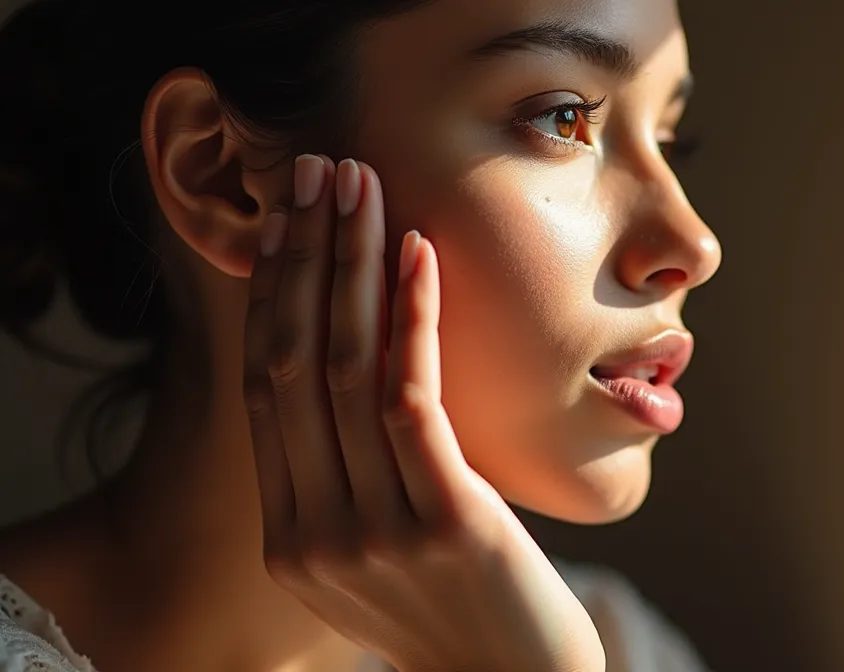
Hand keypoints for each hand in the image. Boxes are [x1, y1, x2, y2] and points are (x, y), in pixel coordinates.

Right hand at [241, 154, 604, 671]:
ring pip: (345, 371)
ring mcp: (372, 535)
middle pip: (293, 365)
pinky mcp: (443, 525)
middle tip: (318, 172)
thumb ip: (354, 476)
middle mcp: (313, 535)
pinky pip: (411, 398)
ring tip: (364, 187)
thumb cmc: (466, 608)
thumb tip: (361, 363)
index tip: (286, 222)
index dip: (275, 297)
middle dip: (306, 257)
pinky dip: (412, 316)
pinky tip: (419, 253)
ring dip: (354, 266)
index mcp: (290, 537)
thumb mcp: (384, 545)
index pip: (266, 391)